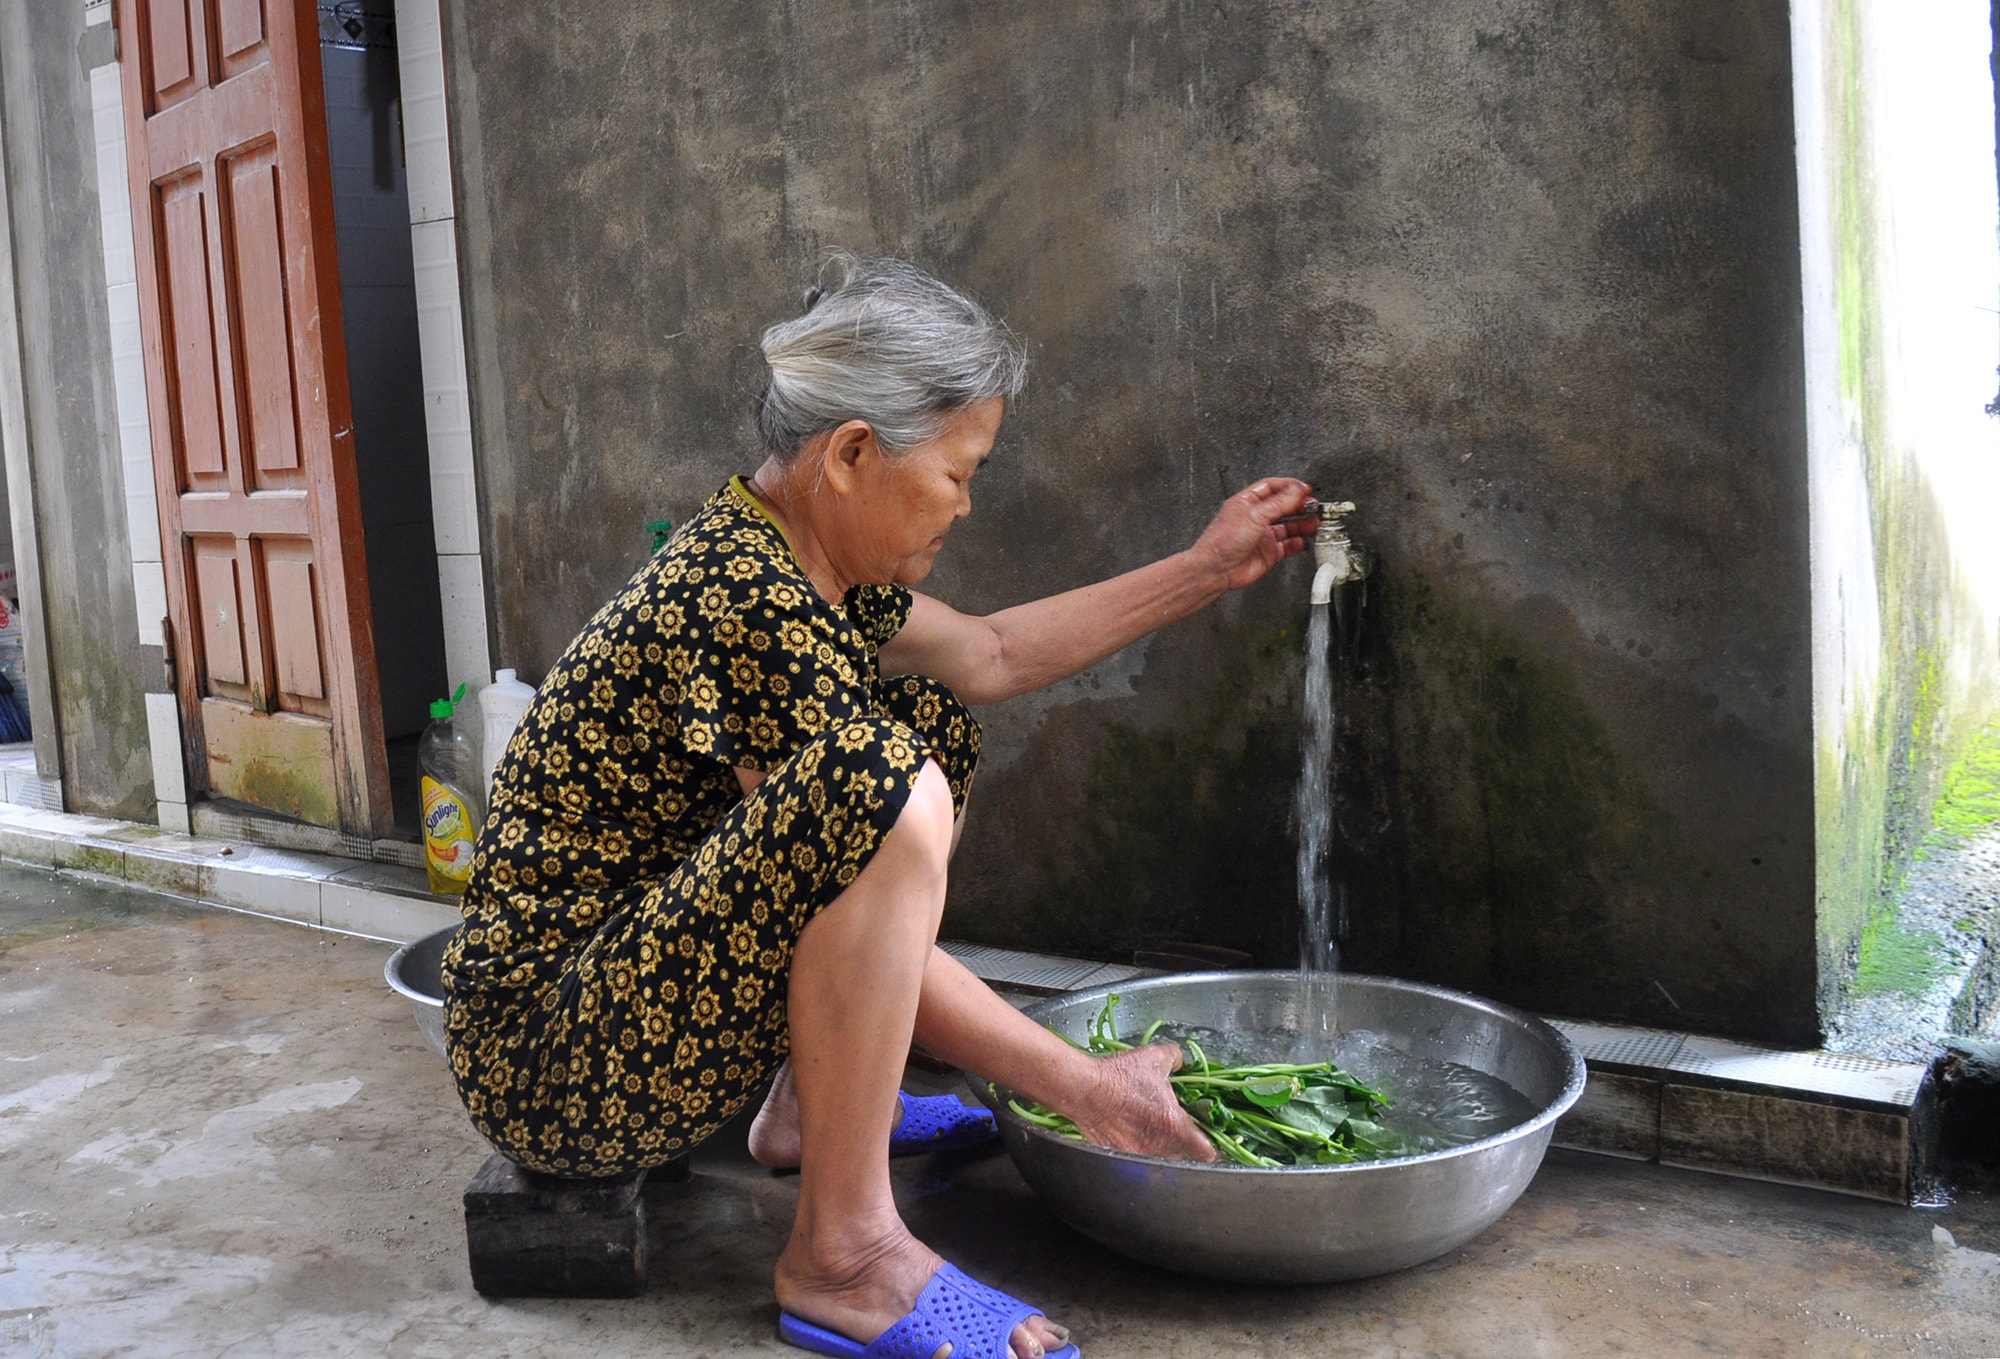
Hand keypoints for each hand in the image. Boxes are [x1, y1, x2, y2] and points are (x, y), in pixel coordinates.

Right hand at [1063, 1044, 1218, 1161]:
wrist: (1085, 1089)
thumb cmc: (1120, 1076)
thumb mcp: (1155, 1057)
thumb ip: (1176, 1059)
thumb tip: (1180, 1061)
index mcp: (1175, 1126)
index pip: (1206, 1151)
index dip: (1212, 1147)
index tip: (1209, 1140)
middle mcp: (1159, 1146)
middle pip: (1181, 1155)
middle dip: (1181, 1143)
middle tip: (1173, 1125)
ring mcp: (1138, 1154)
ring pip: (1158, 1156)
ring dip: (1157, 1145)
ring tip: (1147, 1125)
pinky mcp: (1118, 1156)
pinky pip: (1133, 1157)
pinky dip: (1134, 1145)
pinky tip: (1127, 1128)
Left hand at [1187, 478, 1316, 592]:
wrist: (1216, 569)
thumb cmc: (1223, 541)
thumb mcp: (1255, 515)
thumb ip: (1279, 502)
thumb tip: (1297, 489)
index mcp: (1248, 502)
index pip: (1272, 487)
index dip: (1290, 486)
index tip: (1305, 489)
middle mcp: (1255, 517)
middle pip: (1283, 506)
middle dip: (1300, 505)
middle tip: (1313, 506)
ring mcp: (1262, 535)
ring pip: (1288, 526)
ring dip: (1302, 524)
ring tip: (1314, 522)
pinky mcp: (1268, 553)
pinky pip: (1287, 546)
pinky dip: (1297, 543)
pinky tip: (1302, 541)